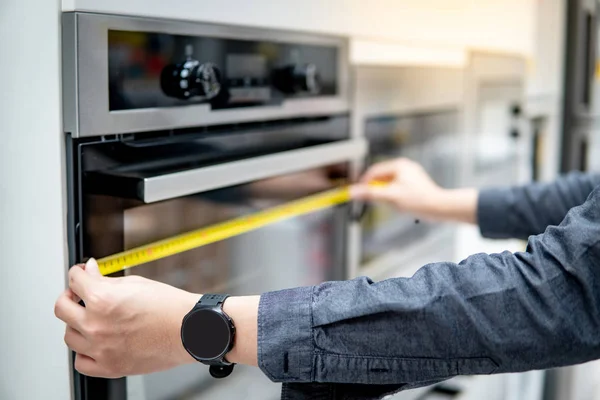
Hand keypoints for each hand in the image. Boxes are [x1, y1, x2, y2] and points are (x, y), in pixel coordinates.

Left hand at [54, 259, 197, 377]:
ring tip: (92, 319)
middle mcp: (95, 324)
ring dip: (77, 324)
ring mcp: (100, 348)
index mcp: (101, 299)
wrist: (189, 329)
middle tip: (80, 295)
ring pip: (69, 335)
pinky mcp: (109, 366)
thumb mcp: (136, 283)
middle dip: (70, 296)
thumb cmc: (169, 306)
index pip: (74, 280)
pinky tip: (95, 342)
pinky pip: (81, 362)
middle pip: (62, 308)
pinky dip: (84, 351)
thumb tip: (90, 272)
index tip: (82, 274)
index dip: (79, 273)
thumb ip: (106, 279)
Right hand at [351, 158, 477, 223]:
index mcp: (399, 165)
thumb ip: (370, 194)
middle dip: (376, 189)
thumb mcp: (390, 197)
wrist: (439, 208)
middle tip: (375, 200)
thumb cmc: (418, 201)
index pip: (374, 171)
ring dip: (386, 193)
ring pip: (389, 183)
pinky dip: (394, 195)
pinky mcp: (415, 183)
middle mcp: (405, 166)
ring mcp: (411, 174)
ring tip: (392, 203)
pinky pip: (398, 187)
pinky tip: (399, 204)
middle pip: (381, 177)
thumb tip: (353, 192)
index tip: (359, 193)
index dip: (364, 183)